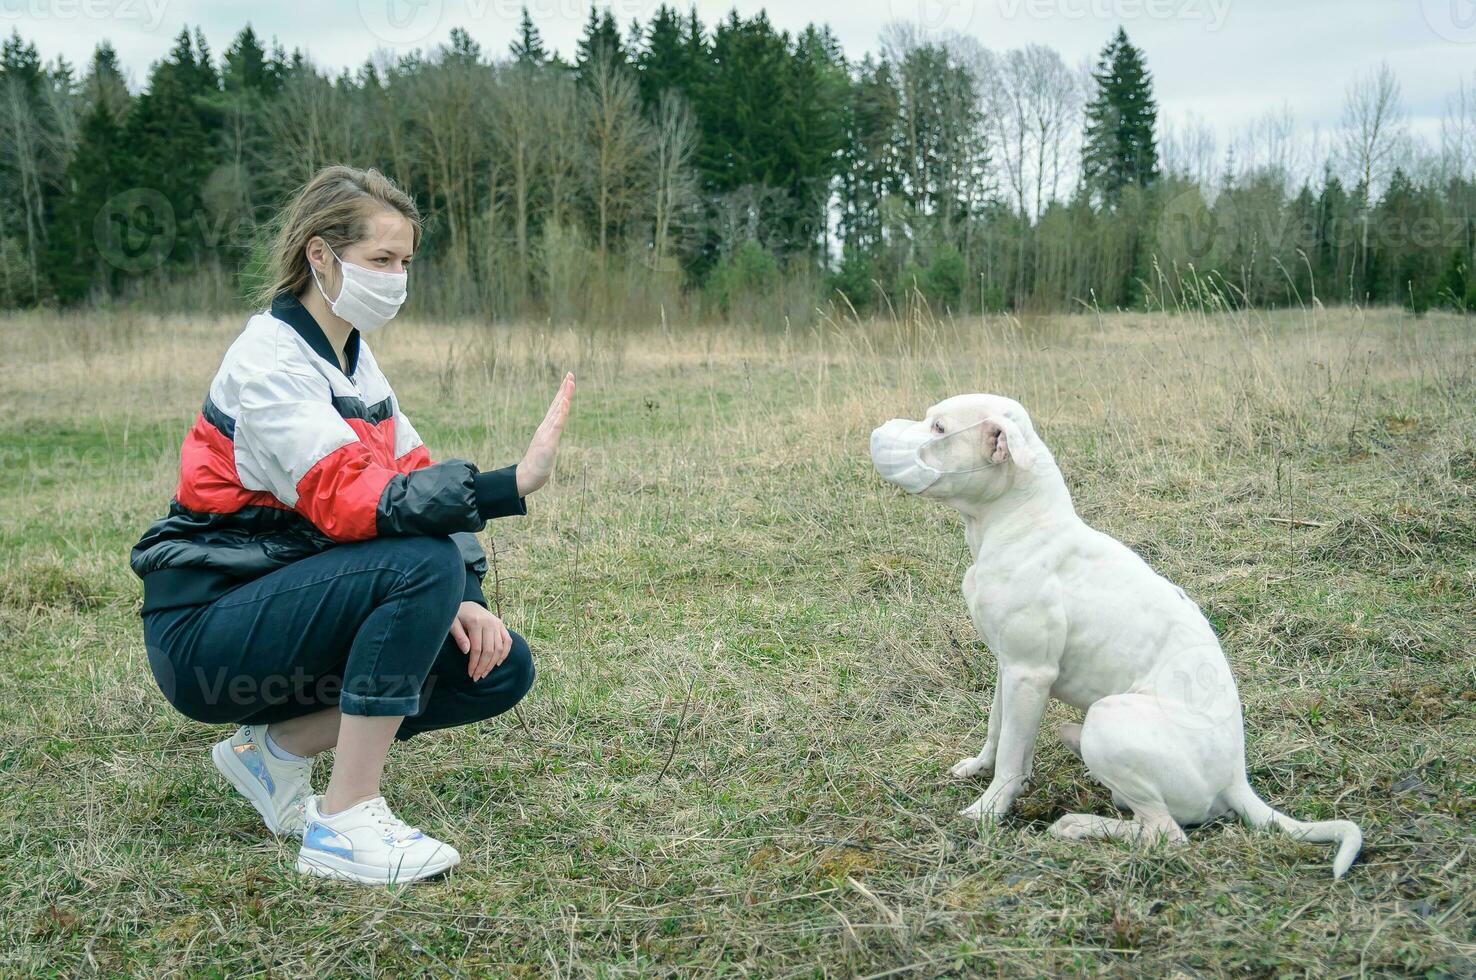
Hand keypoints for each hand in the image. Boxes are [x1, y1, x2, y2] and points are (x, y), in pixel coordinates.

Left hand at [448, 601, 511, 680]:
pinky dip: (505, 653)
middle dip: (483, 666)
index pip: (477, 649)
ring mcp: (497, 624)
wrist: (467, 604)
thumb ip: (459, 636)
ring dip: (493, 663)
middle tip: (477, 677)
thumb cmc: (457, 615)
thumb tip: (466, 651)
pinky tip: (498, 663)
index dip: (474, 663)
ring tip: (485, 673)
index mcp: (476, 622)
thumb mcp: (452, 623)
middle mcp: (490, 623)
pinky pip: (507, 641)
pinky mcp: (502, 625)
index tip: (470, 674)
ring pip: (499, 648)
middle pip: (489, 650)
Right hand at [516, 372, 574, 496]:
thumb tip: (554, 434)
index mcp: (547, 427)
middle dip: (564, 388)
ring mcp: (547, 432)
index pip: (556, 407)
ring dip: (564, 395)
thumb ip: (550, 439)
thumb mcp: (547, 447)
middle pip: (557, 404)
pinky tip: (566, 401)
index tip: (568, 379)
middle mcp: (546, 426)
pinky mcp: (549, 441)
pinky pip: (557, 423)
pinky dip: (562, 411)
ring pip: (558, 410)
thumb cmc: (538, 463)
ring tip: (570, 381)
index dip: (562, 393)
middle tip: (570, 373)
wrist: (528, 476)